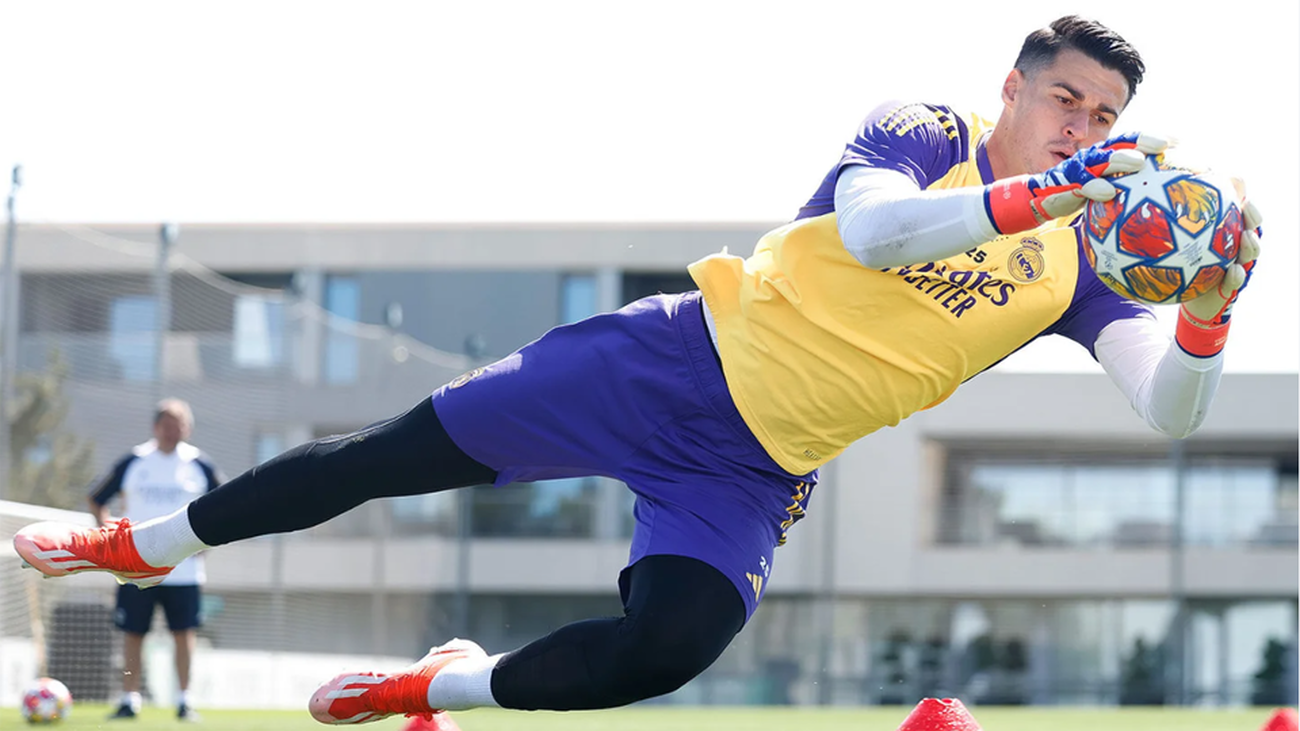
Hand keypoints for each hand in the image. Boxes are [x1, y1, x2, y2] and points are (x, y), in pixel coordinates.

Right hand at [986, 132, 1171, 233]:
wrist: (1037, 200)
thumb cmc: (1074, 194)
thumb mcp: (1101, 187)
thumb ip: (1122, 186)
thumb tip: (1156, 194)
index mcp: (1102, 155)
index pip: (1129, 141)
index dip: (1151, 139)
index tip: (1178, 142)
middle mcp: (1091, 157)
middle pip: (1118, 144)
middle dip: (1140, 143)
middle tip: (1162, 146)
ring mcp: (1077, 170)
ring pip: (1101, 160)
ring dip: (1120, 160)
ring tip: (1138, 162)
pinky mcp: (1064, 185)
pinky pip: (1081, 185)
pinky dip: (1094, 188)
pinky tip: (1109, 193)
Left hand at [1177, 189, 1261, 356]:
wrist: (1183, 298)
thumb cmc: (1176, 265)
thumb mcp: (1170, 244)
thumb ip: (1167, 224)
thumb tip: (1147, 198)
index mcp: (1224, 233)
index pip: (1239, 212)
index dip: (1244, 200)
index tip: (1239, 189)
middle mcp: (1234, 246)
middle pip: (1253, 228)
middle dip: (1253, 218)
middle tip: (1246, 208)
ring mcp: (1237, 265)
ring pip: (1252, 252)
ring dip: (1252, 244)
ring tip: (1246, 238)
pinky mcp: (1232, 286)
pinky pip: (1238, 280)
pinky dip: (1237, 275)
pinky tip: (1233, 271)